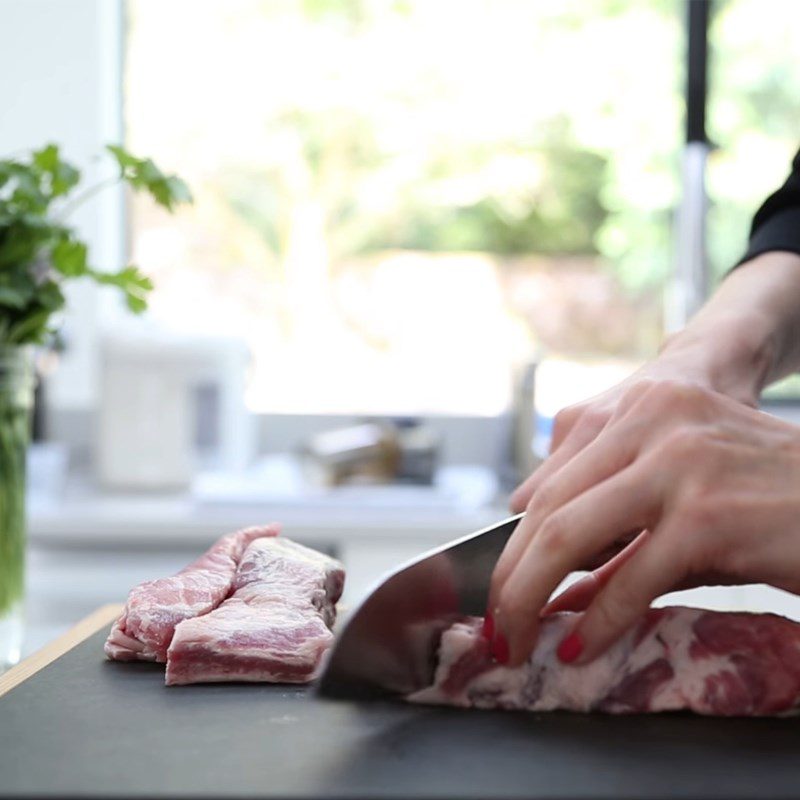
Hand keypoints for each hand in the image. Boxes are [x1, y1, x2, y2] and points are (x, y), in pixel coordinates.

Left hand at [488, 380, 799, 666]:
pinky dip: (600, 621)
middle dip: (510, 576)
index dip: (513, 543)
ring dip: (533, 597)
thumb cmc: (772, 500)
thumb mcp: (684, 502)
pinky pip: (632, 577)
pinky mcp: (707, 516)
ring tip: (518, 640)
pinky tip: (582, 646)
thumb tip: (560, 587)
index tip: (498, 588)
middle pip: (549, 509)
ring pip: (570, 535)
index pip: (553, 483)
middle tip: (497, 626)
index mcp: (642, 412)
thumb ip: (619, 536)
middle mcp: (654, 424)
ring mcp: (679, 465)